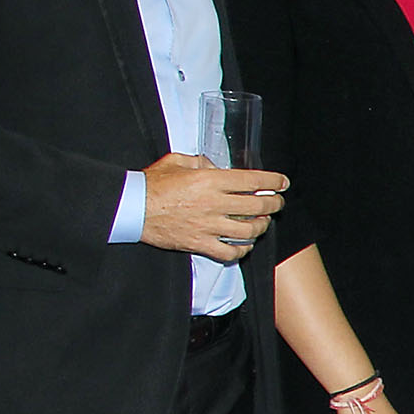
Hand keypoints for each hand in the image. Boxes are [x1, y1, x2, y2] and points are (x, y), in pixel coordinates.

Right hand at [142, 153, 285, 260]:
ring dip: (262, 226)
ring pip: (249, 231)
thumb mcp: (177, 161)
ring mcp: (208, 226)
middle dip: (274, 204)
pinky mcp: (199, 244)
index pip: (252, 180)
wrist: (131, 208)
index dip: (273, 181)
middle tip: (277, 202)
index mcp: (210, 181)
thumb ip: (202, 162)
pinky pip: (230, 252)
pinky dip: (242, 250)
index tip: (282, 182)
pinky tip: (244, 244)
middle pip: (257, 206)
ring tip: (263, 222)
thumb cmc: (152, 183)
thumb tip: (218, 167)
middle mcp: (213, 204)